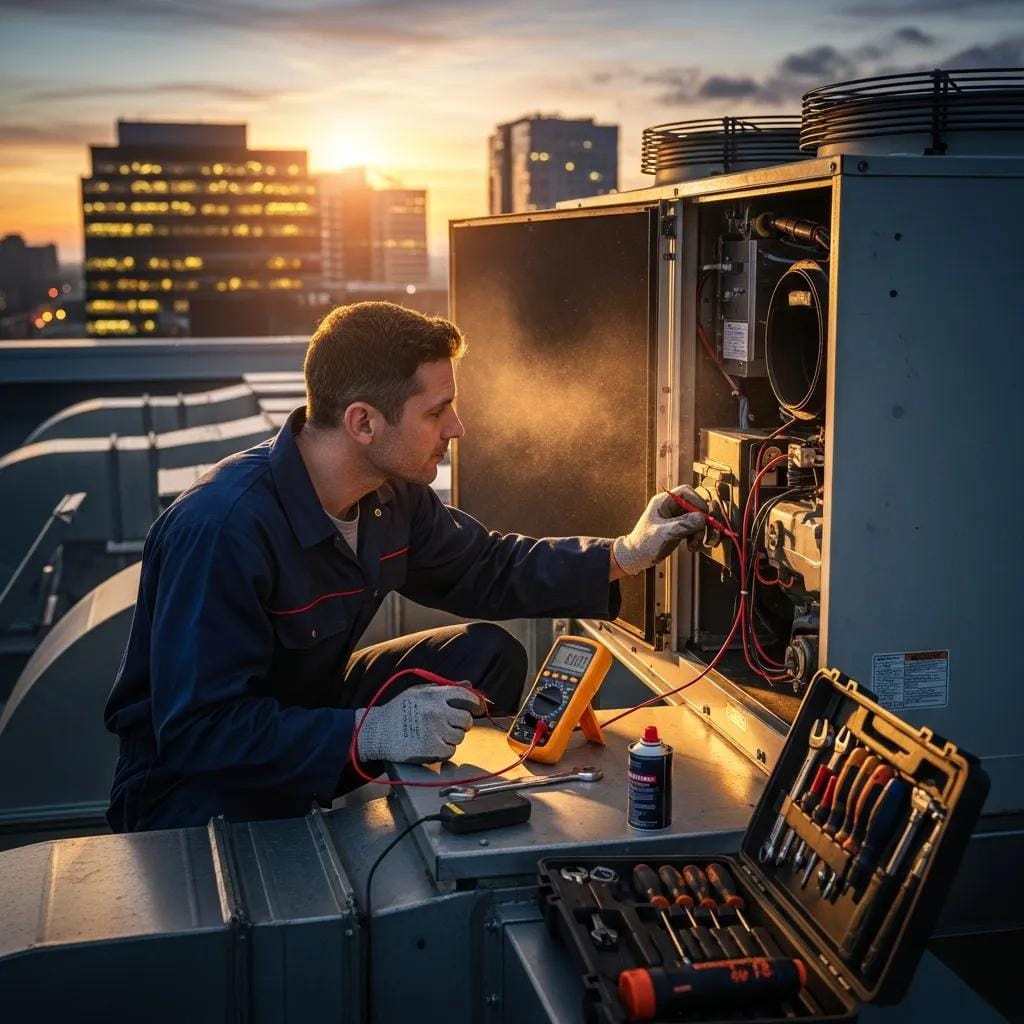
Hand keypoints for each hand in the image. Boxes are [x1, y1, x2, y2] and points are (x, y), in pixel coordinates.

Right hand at [356, 684, 484, 763]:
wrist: (378, 731)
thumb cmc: (399, 710)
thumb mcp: (420, 691)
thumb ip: (446, 688)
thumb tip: (469, 686)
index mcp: (435, 695)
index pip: (467, 696)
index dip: (476, 703)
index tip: (477, 708)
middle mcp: (437, 712)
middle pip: (467, 720)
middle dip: (463, 723)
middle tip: (451, 724)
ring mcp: (435, 731)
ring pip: (460, 736)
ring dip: (452, 737)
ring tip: (437, 734)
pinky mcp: (432, 749)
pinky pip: (450, 751)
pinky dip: (445, 750)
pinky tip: (432, 744)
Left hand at [612, 485, 708, 575]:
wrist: (637, 557)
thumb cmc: (645, 543)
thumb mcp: (664, 533)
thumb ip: (683, 524)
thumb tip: (702, 518)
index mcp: (663, 501)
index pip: (686, 492)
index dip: (698, 501)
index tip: (704, 516)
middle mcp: (671, 507)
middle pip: (695, 506)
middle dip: (701, 521)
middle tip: (702, 535)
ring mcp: (675, 517)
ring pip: (697, 519)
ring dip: (700, 532)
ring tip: (694, 545)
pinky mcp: (679, 528)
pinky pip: (694, 528)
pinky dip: (696, 537)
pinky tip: (692, 547)